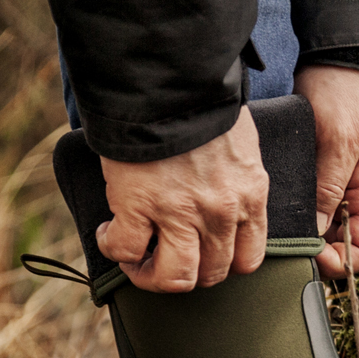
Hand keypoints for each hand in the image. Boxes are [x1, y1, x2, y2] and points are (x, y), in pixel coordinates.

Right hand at [96, 107, 267, 291]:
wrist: (168, 80)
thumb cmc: (202, 104)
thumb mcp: (240, 146)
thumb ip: (237, 181)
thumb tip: (220, 199)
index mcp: (249, 195)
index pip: (248, 259)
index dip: (221, 266)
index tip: (201, 255)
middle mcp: (220, 212)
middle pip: (210, 274)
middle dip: (185, 273)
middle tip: (163, 258)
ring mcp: (180, 213)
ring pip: (173, 277)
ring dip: (149, 275)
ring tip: (135, 259)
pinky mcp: (139, 206)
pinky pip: (125, 250)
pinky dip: (114, 248)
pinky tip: (109, 232)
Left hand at [295, 65, 358, 277]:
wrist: (331, 65)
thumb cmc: (343, 97)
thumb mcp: (338, 141)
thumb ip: (328, 188)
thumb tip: (315, 233)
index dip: (341, 263)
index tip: (312, 254)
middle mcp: (354, 201)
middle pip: (341, 251)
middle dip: (316, 255)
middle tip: (285, 246)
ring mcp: (334, 193)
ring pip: (321, 236)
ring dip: (301, 239)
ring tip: (275, 232)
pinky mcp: (314, 182)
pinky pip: (307, 213)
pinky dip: (293, 220)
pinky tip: (272, 214)